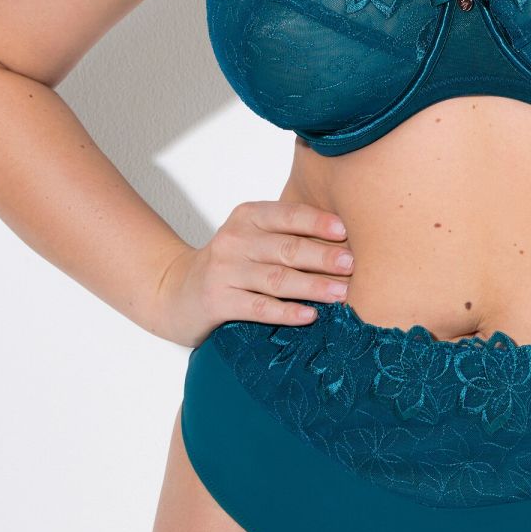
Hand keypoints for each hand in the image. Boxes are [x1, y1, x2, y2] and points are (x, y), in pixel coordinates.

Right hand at [145, 201, 353, 348]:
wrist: (177, 291)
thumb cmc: (231, 263)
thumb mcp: (253, 238)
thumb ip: (288, 235)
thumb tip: (344, 241)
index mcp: (248, 216)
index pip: (287, 215)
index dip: (317, 222)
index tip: (346, 231)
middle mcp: (234, 240)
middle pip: (287, 248)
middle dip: (323, 257)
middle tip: (353, 265)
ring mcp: (224, 271)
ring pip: (277, 279)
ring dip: (313, 286)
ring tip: (341, 293)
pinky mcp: (218, 301)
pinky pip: (259, 307)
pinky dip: (286, 312)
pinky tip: (309, 316)